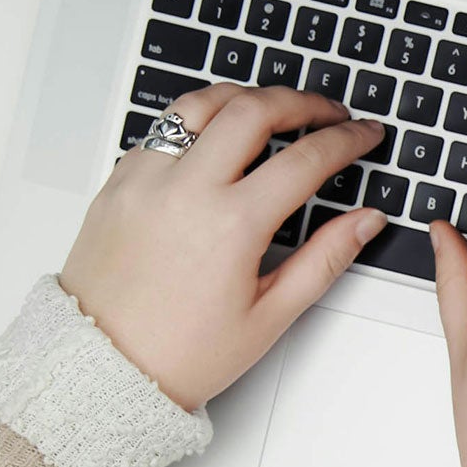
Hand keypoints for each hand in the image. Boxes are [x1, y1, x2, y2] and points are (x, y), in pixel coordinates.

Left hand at [60, 84, 388, 409]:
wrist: (101, 368)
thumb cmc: (181, 353)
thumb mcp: (270, 315)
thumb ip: (325, 258)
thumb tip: (365, 221)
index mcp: (230, 225)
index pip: (305, 159)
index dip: (346, 139)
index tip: (364, 134)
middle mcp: (185, 190)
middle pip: (254, 109)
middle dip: (302, 102)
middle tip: (329, 112)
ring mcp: (145, 180)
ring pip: (201, 103)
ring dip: (246, 97)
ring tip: (273, 108)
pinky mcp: (118, 182)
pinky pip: (163, 129)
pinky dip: (199, 122)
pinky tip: (219, 138)